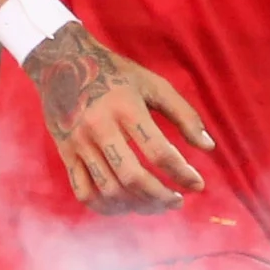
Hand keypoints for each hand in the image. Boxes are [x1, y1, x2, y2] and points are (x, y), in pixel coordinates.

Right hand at [30, 24, 210, 210]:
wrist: (61, 62)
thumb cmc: (115, 73)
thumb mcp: (152, 84)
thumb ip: (184, 114)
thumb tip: (208, 147)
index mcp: (126, 107)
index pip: (159, 151)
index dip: (182, 173)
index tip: (197, 184)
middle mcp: (100, 127)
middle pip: (133, 177)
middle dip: (161, 196)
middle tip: (177, 201)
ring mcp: (79, 143)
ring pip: (109, 190)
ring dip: (137, 205)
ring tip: (155, 204)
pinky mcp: (65, 153)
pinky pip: (83, 192)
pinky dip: (105, 208)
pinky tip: (124, 206)